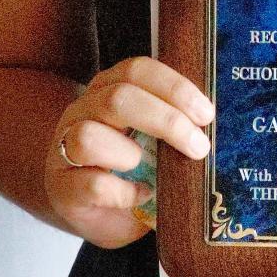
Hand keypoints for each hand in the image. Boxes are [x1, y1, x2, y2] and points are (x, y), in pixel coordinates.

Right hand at [45, 56, 213, 248]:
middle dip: (166, 120)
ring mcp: (65, 147)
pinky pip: (90, 184)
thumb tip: (214, 125)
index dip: (174, 87)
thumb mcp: (150, 136)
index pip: (138, 70)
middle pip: (118, 98)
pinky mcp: (62, 187)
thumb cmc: (128, 164)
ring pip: (89, 136)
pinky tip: (141, 195)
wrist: (88, 206)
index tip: (206, 113)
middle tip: (198, 146)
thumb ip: (172, 121)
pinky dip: (123, 192)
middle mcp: (84, 109)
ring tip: (153, 172)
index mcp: (109, 87)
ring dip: (130, 154)